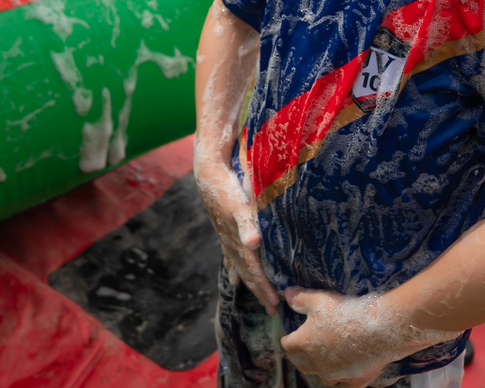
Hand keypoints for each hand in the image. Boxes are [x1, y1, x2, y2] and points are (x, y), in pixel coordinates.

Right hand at [194, 161, 280, 313]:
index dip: (264, 287)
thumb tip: (253, 244)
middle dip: (259, 291)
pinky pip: (230, 256)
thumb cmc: (228, 189)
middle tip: (272, 309)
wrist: (209, 174)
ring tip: (256, 297)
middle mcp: (231, 244)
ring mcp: (226, 239)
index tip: (275, 303)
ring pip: (239, 267)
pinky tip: (233, 279)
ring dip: (249, 283)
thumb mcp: (238, 204)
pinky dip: (234, 269)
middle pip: (247, 273)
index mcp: (238, 242)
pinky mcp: (224, 231)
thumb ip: (246, 224)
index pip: (253, 270)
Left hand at [280, 288, 405, 387]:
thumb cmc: (345, 312)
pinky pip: (344, 385)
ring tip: (321, 362)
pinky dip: (341, 381)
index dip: (287, 340)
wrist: (378, 330)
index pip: (287, 346)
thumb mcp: (319, 299)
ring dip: (318, 370)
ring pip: (321, 377)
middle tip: (301, 349)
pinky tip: (343, 375)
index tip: (288, 336)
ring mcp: (336, 375)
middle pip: (301, 364)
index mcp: (304, 344)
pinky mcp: (354, 381)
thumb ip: (300, 299)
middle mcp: (317, 364)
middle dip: (299, 356)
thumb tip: (287, 294)